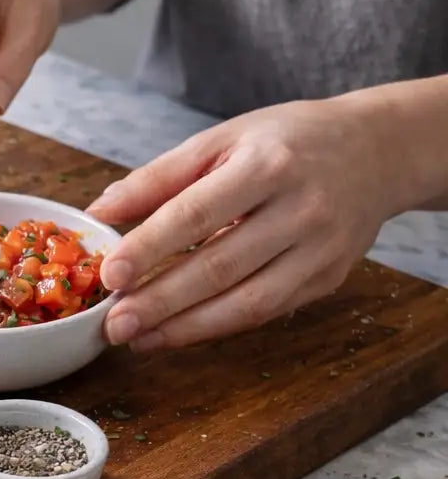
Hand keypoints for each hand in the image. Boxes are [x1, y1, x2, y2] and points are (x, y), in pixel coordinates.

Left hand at [87, 98, 397, 351]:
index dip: (151, 247)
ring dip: (185, 327)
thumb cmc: (286, 142)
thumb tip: (99, 212)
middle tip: (113, 324)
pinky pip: (266, 311)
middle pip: (221, 266)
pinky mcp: (328, 278)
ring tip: (137, 339)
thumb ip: (159, 178)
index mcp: (267, 165)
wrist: (379, 151)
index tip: (109, 276)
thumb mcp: (221, 140)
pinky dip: (217, 327)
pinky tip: (176, 333)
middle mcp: (301, 209)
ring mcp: (320, 250)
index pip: (197, 212)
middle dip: (161, 301)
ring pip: (246, 301)